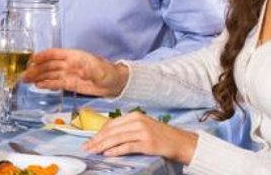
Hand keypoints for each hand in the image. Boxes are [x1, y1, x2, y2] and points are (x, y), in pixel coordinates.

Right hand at [23, 48, 128, 96]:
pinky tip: (38, 85)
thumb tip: (77, 67)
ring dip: (38, 76)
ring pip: (49, 74)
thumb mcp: (99, 69)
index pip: (54, 54)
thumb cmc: (108, 72)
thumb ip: (88, 68)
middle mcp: (68, 64)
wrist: (116, 84)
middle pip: (49, 65)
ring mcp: (68, 74)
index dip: (43, 56)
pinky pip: (55, 83)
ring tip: (26, 80)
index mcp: (73, 56)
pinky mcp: (70, 84)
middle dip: (36, 69)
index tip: (32, 59)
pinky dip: (46, 84)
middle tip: (25, 74)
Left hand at [83, 112, 197, 163]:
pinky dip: (116, 150)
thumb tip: (108, 136)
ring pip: (116, 138)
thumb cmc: (162, 136)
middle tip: (87, 147)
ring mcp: (143, 132)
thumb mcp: (143, 127)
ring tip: (93, 151)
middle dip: (97, 140)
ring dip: (102, 146)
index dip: (98, 133)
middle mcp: (138, 121)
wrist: (183, 142)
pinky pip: (128, 146)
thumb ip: (128, 128)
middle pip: (111, 131)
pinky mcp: (148, 143)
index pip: (111, 124)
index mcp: (135, 116)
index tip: (89, 140)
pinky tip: (108, 154)